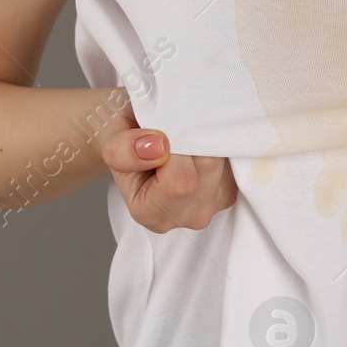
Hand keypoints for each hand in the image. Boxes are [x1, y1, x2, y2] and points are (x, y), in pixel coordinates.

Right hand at [97, 103, 236, 232]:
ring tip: (183, 137)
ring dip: (206, 139)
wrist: (137, 144)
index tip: (159, 132)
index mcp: (152, 214)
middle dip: (193, 138)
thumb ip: (125, 149)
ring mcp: (214, 206)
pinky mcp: (231, 190)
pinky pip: (235, 158)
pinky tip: (198, 144)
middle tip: (172, 129)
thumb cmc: (126, 143)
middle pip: (208, 167)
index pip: (181, 180)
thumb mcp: (111, 140)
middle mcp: (187, 217)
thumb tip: (160, 146)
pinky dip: (218, 144)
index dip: (174, 147)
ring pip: (223, 160)